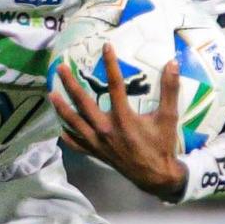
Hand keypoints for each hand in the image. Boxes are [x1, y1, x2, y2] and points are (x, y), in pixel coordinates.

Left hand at [51, 44, 186, 199]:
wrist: (157, 176)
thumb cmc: (162, 145)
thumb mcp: (169, 117)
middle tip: (60, 68)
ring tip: (51, 94)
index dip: (111, 64)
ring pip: (74, 123)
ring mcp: (98, 142)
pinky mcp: (97, 153)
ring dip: (62, 108)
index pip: (115, 85)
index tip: (106, 47)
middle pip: (83, 103)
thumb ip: (170, 89)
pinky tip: (61, 128)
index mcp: (124, 118)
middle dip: (70, 84)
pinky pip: (78, 144)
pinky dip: (68, 136)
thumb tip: (172, 63)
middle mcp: (106, 129)